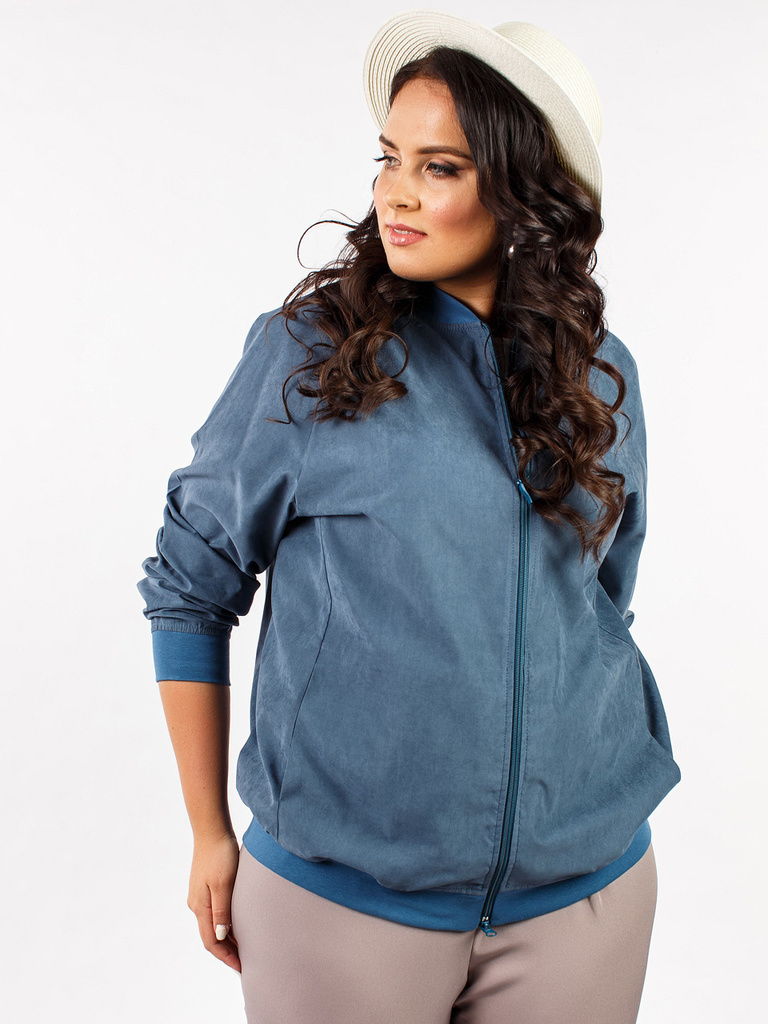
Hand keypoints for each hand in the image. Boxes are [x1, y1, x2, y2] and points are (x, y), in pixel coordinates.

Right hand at [187, 831, 241, 972]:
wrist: (212, 830)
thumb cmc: (220, 854)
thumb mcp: (223, 883)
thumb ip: (221, 911)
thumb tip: (220, 937)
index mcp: (200, 907)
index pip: (211, 942)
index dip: (226, 957)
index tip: (243, 968)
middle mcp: (197, 904)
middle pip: (211, 937)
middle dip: (227, 952)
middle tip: (247, 963)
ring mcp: (200, 896)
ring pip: (213, 926)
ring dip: (227, 939)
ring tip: (246, 948)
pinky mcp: (205, 887)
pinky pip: (215, 914)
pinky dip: (226, 924)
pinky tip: (238, 924)